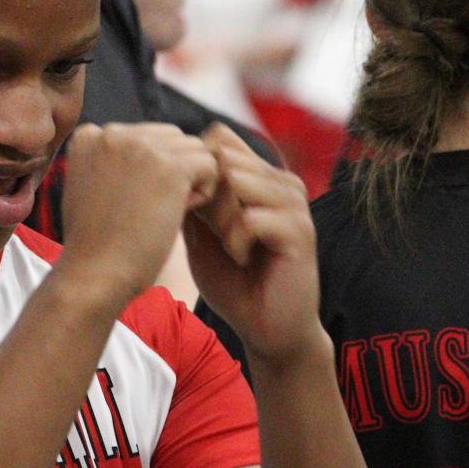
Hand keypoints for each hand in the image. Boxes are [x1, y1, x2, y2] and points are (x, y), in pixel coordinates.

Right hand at [55, 123, 217, 313]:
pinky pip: (209, 164)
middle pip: (171, 137)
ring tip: (167, 213)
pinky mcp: (169, 166)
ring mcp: (140, 146)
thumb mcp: (93, 189)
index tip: (131, 203)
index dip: (149, 171)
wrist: (95, 276)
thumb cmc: (97, 246)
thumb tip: (158, 152)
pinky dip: (205, 191)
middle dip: (174, 170)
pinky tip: (181, 214)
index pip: (143, 137)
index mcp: (89, 136)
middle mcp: (111, 132)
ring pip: (193, 148)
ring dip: (191, 180)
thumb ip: (115, 162)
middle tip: (155, 210)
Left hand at [182, 123, 322, 367]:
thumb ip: (192, 199)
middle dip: (206, 193)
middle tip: (211, 232)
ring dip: (220, 218)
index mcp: (258, 176)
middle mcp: (280, 181)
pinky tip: (240, 259)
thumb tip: (168, 167)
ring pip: (236, 181)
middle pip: (223, 156)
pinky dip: (234, 241)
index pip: (219, 138)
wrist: (268, 329)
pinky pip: (251, 217)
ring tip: (228, 245)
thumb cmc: (234, 282)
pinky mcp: (300, 230)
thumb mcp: (202, 234)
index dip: (195, 168)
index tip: (190, 207)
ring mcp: (294, 203)